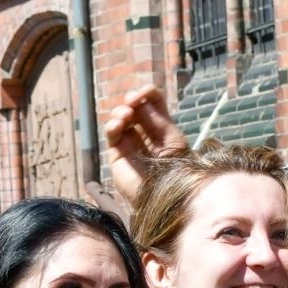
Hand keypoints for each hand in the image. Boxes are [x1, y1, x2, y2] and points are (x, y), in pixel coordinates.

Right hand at [103, 84, 187, 202]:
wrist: (166, 196)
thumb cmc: (176, 170)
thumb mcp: (172, 141)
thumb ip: (158, 120)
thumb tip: (142, 101)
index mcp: (162, 129)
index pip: (153, 103)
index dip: (149, 93)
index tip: (146, 92)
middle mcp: (145, 134)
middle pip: (135, 107)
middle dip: (133, 99)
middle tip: (134, 100)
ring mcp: (130, 143)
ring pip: (120, 117)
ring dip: (122, 111)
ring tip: (127, 115)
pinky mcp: (117, 155)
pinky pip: (111, 134)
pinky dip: (113, 125)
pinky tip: (119, 125)